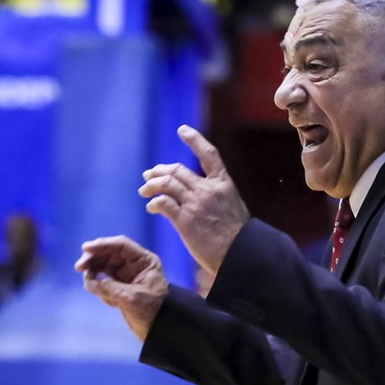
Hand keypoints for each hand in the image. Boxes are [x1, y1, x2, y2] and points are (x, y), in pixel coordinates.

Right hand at [75, 236, 167, 340]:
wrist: (159, 330)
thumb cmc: (152, 311)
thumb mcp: (130, 298)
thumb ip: (109, 288)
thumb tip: (89, 281)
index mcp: (145, 261)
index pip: (121, 246)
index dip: (102, 245)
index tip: (85, 249)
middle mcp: (135, 265)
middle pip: (109, 254)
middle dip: (93, 259)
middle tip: (79, 267)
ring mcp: (127, 276)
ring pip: (104, 267)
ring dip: (93, 272)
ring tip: (89, 283)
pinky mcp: (120, 289)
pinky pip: (103, 282)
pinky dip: (99, 288)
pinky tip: (109, 302)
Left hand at [139, 125, 248, 273]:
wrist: (240, 254)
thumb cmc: (240, 239)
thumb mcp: (233, 209)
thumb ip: (218, 198)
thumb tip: (204, 198)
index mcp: (223, 184)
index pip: (208, 154)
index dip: (194, 140)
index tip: (182, 130)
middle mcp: (208, 189)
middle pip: (177, 170)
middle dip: (159, 171)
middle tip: (149, 175)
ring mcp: (195, 203)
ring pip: (166, 183)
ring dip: (151, 185)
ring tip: (144, 190)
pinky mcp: (184, 220)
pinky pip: (162, 203)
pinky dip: (153, 202)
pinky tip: (151, 207)